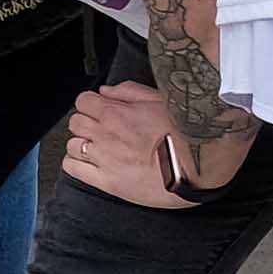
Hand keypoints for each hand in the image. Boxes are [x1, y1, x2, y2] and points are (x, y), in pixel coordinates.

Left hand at [63, 82, 249, 210]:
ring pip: (72, 145)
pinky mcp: (108, 182)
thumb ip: (129, 92)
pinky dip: (76, 165)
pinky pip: (74, 170)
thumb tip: (106, 91)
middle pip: (76, 122)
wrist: (199, 166)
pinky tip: (88, 164)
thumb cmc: (186, 134)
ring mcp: (105, 159)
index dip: (91, 105)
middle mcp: (105, 134)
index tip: (100, 110)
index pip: (83, 101)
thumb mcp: (161, 100)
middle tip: (102, 130)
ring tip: (99, 149)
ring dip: (82, 145)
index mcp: (116, 113)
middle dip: (86, 124)